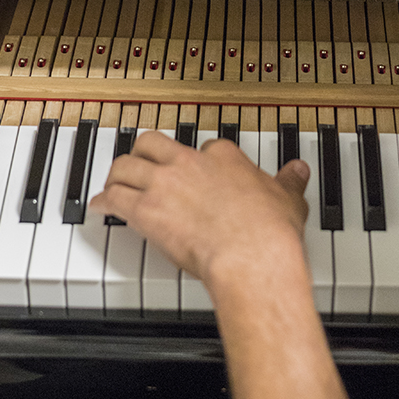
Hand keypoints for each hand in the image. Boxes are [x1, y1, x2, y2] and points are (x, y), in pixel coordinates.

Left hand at [90, 131, 309, 290]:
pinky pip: (114, 198)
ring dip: (117, 174)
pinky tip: (100, 206)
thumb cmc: (268, 231)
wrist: (251, 254)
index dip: (196, 159)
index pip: (203, 147)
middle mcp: (188, 164)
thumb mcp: (287, 199)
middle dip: (144, 152)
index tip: (194, 170)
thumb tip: (298, 171)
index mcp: (222, 158)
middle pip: (153, 144)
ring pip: (127, 166)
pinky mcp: (146, 211)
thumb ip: (288, 182)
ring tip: (114, 182)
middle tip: (141, 163)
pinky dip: (103, 201)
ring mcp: (164, 185)